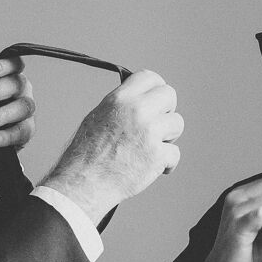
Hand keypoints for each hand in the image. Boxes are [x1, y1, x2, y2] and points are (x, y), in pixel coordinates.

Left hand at [0, 56, 34, 178]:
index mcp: (6, 78)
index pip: (13, 65)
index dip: (5, 65)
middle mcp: (20, 92)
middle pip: (17, 85)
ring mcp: (25, 112)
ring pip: (23, 108)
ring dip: (2, 114)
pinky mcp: (26, 132)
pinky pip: (22, 132)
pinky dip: (7, 135)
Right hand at [39, 70, 182, 224]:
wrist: (83, 184)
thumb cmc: (86, 156)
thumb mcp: (97, 118)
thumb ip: (121, 106)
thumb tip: (139, 100)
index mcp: (120, 99)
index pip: (150, 77)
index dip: (156, 89)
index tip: (155, 101)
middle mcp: (136, 111)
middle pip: (169, 95)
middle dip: (166, 110)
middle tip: (156, 126)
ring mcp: (149, 132)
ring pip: (177, 123)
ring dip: (167, 138)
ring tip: (150, 149)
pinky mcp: (157, 155)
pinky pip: (175, 154)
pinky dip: (166, 164)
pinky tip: (153, 168)